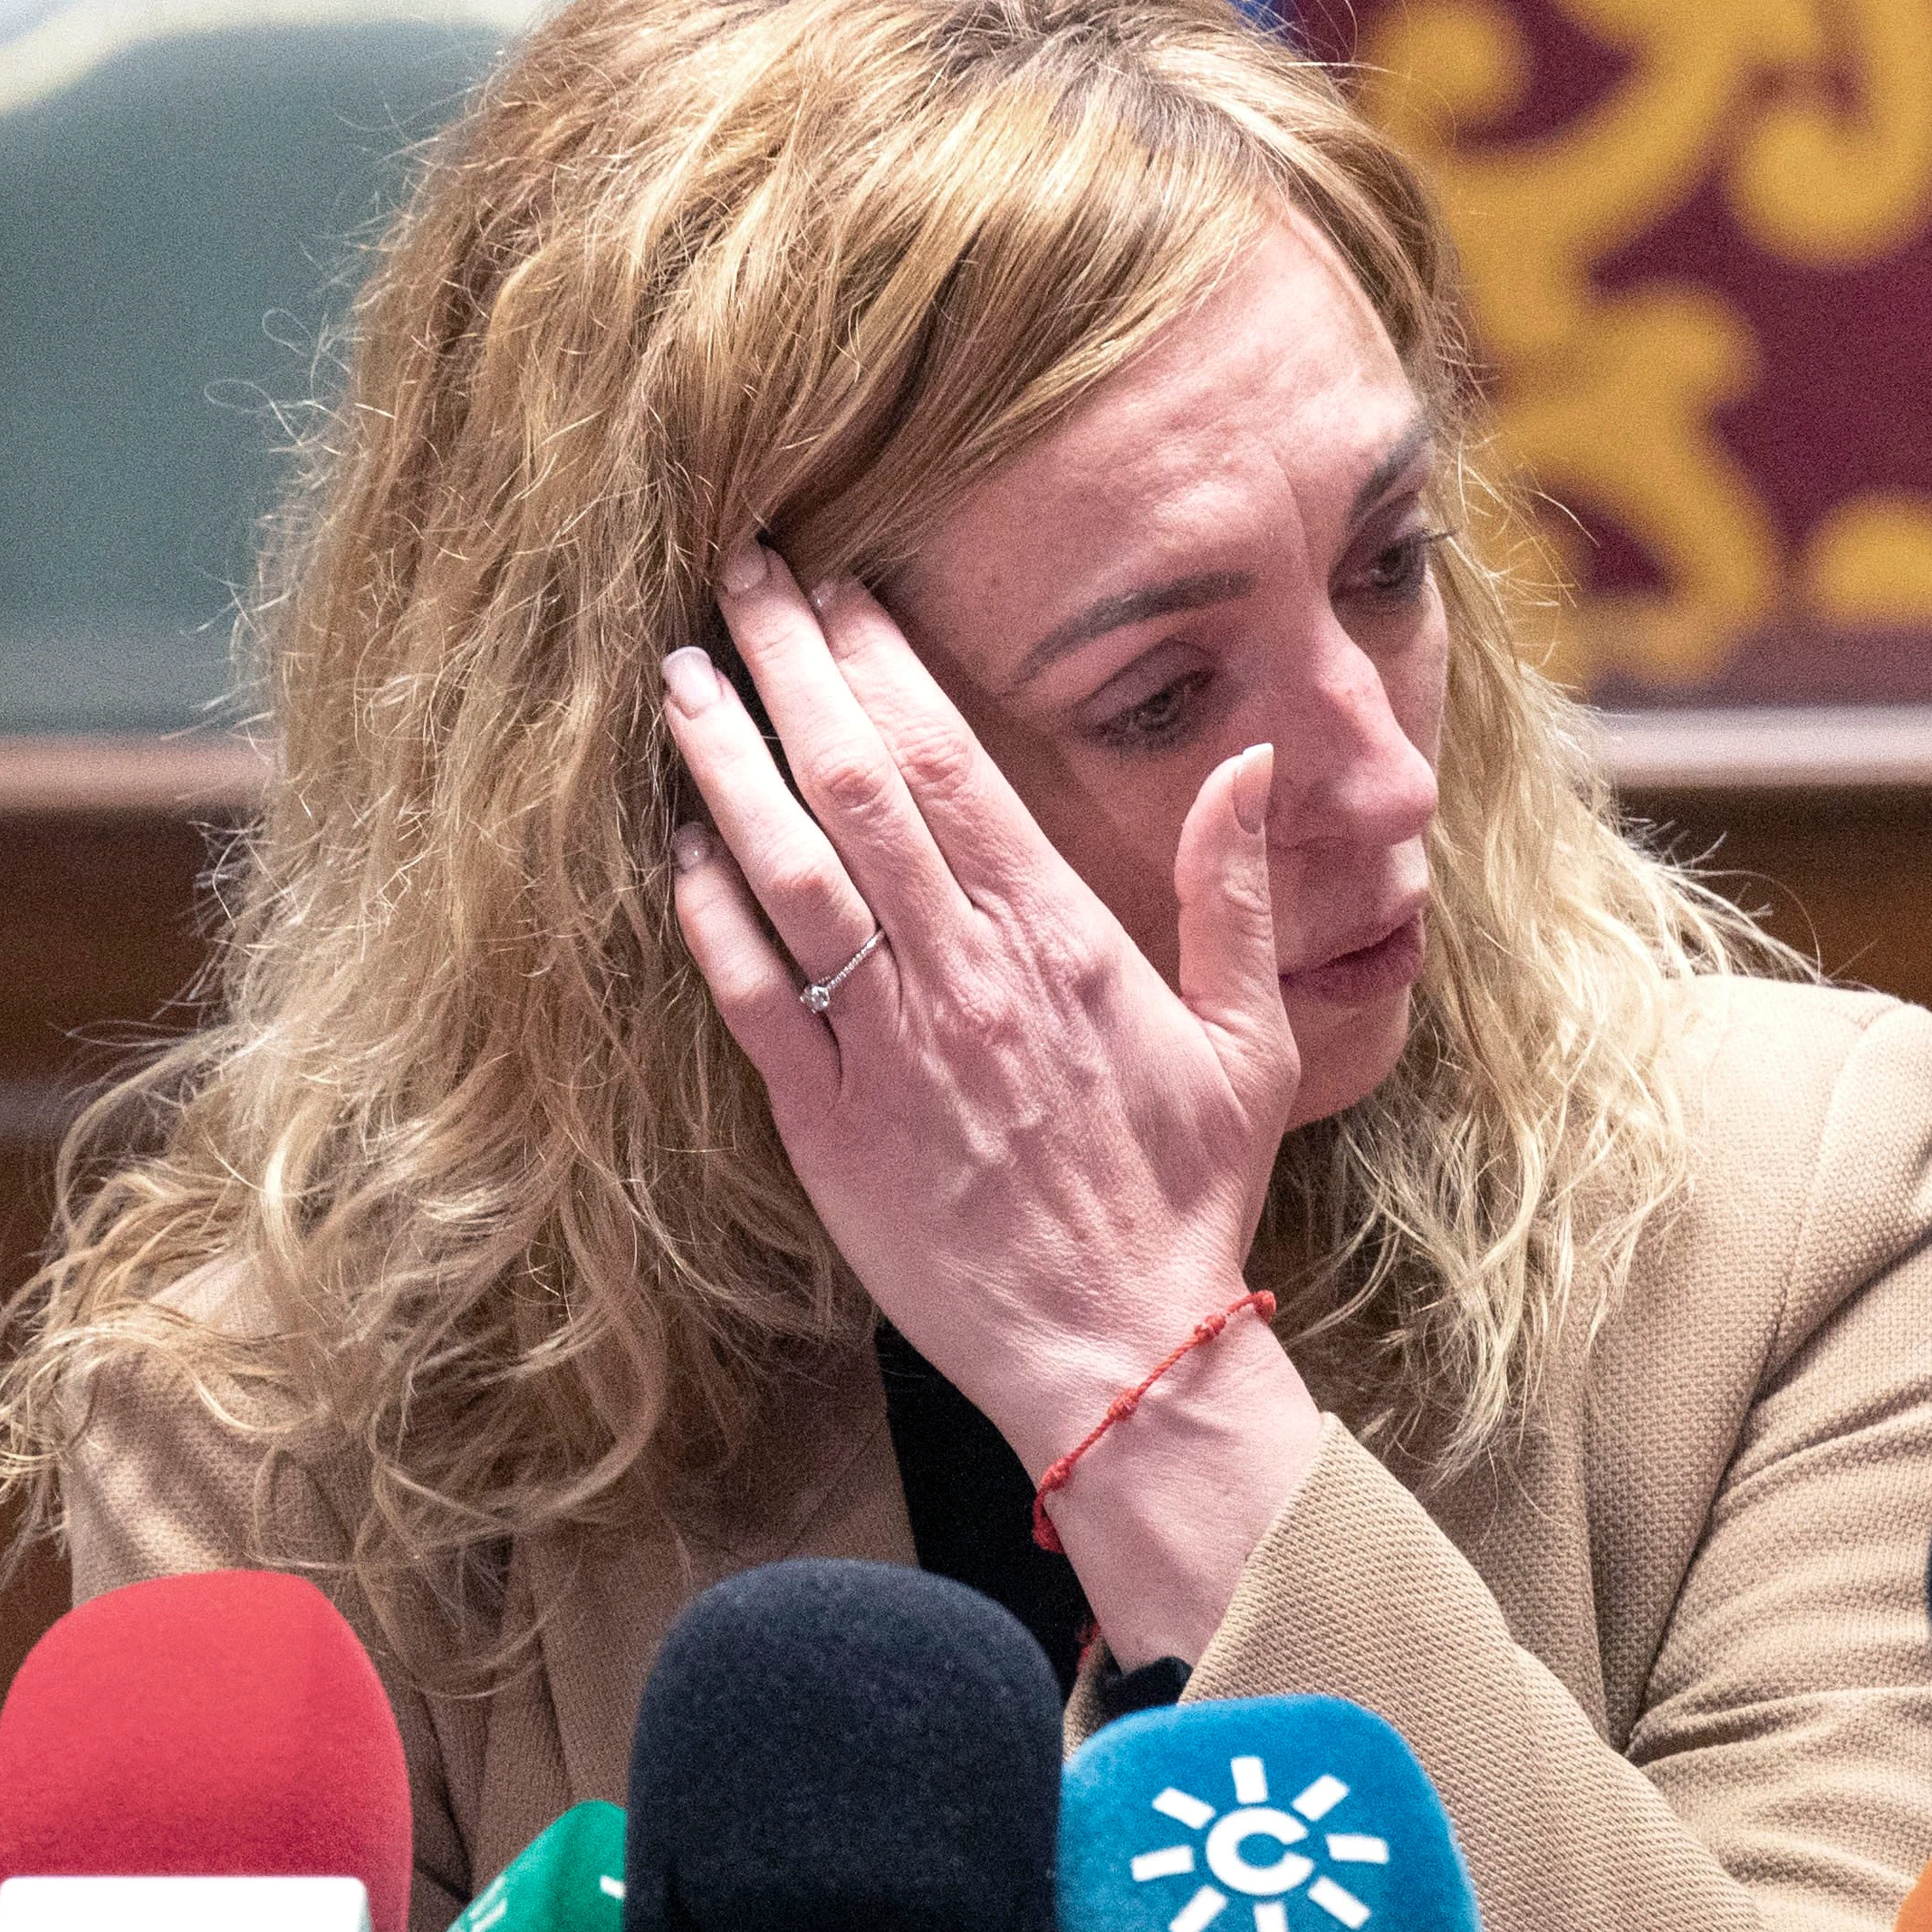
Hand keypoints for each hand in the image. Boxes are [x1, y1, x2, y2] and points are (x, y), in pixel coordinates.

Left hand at [658, 545, 1325, 1659]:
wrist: (1118, 1353)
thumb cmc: (1185, 1197)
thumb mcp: (1250, 1040)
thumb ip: (1233, 894)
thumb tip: (1253, 765)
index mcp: (1061, 939)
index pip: (950, 762)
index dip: (881, 663)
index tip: (838, 588)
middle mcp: (964, 974)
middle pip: (854, 785)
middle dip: (788, 667)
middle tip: (736, 578)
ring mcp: (889, 1047)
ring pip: (786, 870)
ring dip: (725, 764)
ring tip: (679, 677)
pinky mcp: (827, 1124)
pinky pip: (751, 993)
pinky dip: (708, 909)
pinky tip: (678, 841)